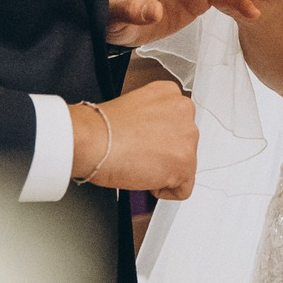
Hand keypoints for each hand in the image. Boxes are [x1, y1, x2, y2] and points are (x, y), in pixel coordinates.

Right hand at [71, 75, 198, 198]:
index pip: (178, 121)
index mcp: (169, 92)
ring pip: (185, 164)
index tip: (149, 142)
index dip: (160, 137)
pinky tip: (145, 179)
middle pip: (184, 142)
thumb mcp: (133, 107)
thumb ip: (152, 118)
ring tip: (140, 164)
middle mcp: (184, 110)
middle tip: (141, 155)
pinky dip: (165, 190)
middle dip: (165, 153)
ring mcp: (188, 137)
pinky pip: (183, 189)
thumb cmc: (101, 127)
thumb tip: (155, 136)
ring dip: (164, 170)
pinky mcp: (185, 163)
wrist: (94, 140)